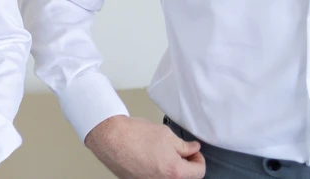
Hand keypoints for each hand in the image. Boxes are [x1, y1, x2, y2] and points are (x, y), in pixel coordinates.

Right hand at [85, 116, 204, 178]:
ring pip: (168, 178)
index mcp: (175, 172)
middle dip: (184, 164)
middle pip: (184, 177)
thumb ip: (184, 146)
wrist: (110, 137)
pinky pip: (153, 177)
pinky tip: (148, 157)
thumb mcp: (167, 135)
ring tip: (160, 152)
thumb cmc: (135, 135)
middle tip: (178, 151)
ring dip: (169, 168)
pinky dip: (155, 170)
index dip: (198, 158)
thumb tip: (193, 149)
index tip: (193, 152)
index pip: (199, 171)